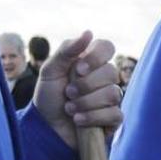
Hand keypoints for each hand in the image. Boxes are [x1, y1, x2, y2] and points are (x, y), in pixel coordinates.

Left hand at [33, 32, 122, 148]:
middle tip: (68, 93)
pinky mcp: (113, 118)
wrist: (46, 127)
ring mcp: (111, 98)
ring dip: (86, 102)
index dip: (96, 57)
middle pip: (111, 72)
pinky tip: (78, 120)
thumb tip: (88, 32)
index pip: (107, 47)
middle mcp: (105, 77)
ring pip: (112, 93)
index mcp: (91, 61)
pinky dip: (93, 117)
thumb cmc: (49, 96)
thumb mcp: (51, 70)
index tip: (78, 69)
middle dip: (85, 85)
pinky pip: (114, 114)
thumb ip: (67, 50)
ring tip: (69, 109)